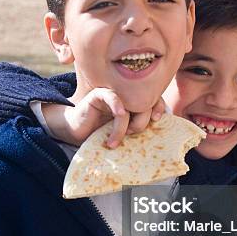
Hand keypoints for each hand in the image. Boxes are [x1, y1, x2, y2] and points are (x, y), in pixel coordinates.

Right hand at [42, 88, 165, 147]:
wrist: (77, 132)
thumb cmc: (101, 133)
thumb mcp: (124, 132)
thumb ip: (139, 126)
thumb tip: (159, 126)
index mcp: (134, 101)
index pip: (154, 98)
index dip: (159, 106)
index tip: (156, 120)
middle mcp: (125, 95)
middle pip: (144, 102)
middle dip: (141, 122)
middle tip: (131, 135)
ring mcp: (113, 93)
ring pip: (130, 104)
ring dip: (124, 127)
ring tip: (115, 141)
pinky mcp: (99, 94)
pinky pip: (113, 98)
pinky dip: (117, 108)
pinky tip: (116, 120)